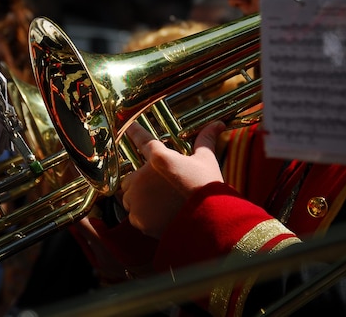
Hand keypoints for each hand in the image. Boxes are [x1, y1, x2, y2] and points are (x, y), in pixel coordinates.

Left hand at [120, 121, 225, 237]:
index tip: (128, 126)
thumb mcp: (207, 161)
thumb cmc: (208, 188)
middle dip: (141, 183)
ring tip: (162, 206)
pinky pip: (134, 216)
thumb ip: (205, 141)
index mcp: (159, 158)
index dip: (135, 131)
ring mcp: (138, 199)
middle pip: (131, 178)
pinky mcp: (138, 218)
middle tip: (161, 191)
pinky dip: (144, 218)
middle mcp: (143, 177)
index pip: (143, 140)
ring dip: (140, 200)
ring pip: (129, 198)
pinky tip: (161, 218)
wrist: (210, 221)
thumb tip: (217, 124)